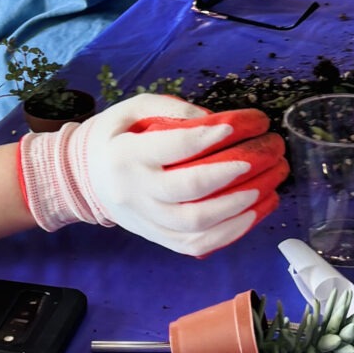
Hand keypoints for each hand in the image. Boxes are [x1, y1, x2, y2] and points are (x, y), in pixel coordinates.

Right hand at [17, 95, 287, 257]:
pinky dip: (231, 233)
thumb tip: (212, 119)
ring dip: (239, 209)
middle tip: (263, 158)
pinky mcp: (158, 239)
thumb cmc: (116, 137)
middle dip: (231, 176)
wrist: (83, 177)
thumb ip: (169, 108)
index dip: (206, 138)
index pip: (168, 149)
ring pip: (196, 227)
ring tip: (270, 186)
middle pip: (187, 194)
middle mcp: (135, 193)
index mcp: (126, 155)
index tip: (241, 125)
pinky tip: (256, 212)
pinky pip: (197, 245)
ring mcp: (147, 221)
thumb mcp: (131, 109)